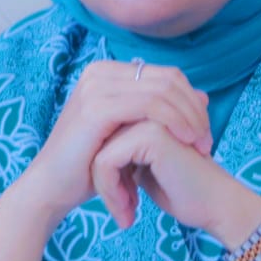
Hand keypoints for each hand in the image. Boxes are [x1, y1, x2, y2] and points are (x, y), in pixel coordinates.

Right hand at [18, 60, 211, 224]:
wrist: (51, 188)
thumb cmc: (88, 167)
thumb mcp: (131, 136)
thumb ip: (162, 113)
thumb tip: (205, 95)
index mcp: (108, 73)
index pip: (167, 76)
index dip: (192, 101)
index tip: (204, 132)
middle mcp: (100, 72)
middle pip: (169, 79)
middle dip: (196, 110)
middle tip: (208, 140)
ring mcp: (97, 86)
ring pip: (164, 91)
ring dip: (190, 118)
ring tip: (201, 146)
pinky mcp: (97, 107)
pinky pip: (151, 105)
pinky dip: (175, 122)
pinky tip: (186, 142)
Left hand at [90, 118, 260, 244]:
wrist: (214, 207)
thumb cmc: (182, 192)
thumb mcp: (142, 169)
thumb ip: (122, 155)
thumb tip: (95, 157)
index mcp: (145, 112)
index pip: (103, 138)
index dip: (106, 173)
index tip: (121, 201)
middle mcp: (148, 109)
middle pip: (98, 144)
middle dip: (104, 182)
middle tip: (123, 211)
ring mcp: (150, 118)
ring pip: (98, 153)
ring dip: (107, 190)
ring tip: (126, 215)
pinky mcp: (151, 134)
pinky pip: (106, 162)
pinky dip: (111, 191)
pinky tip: (129, 212)